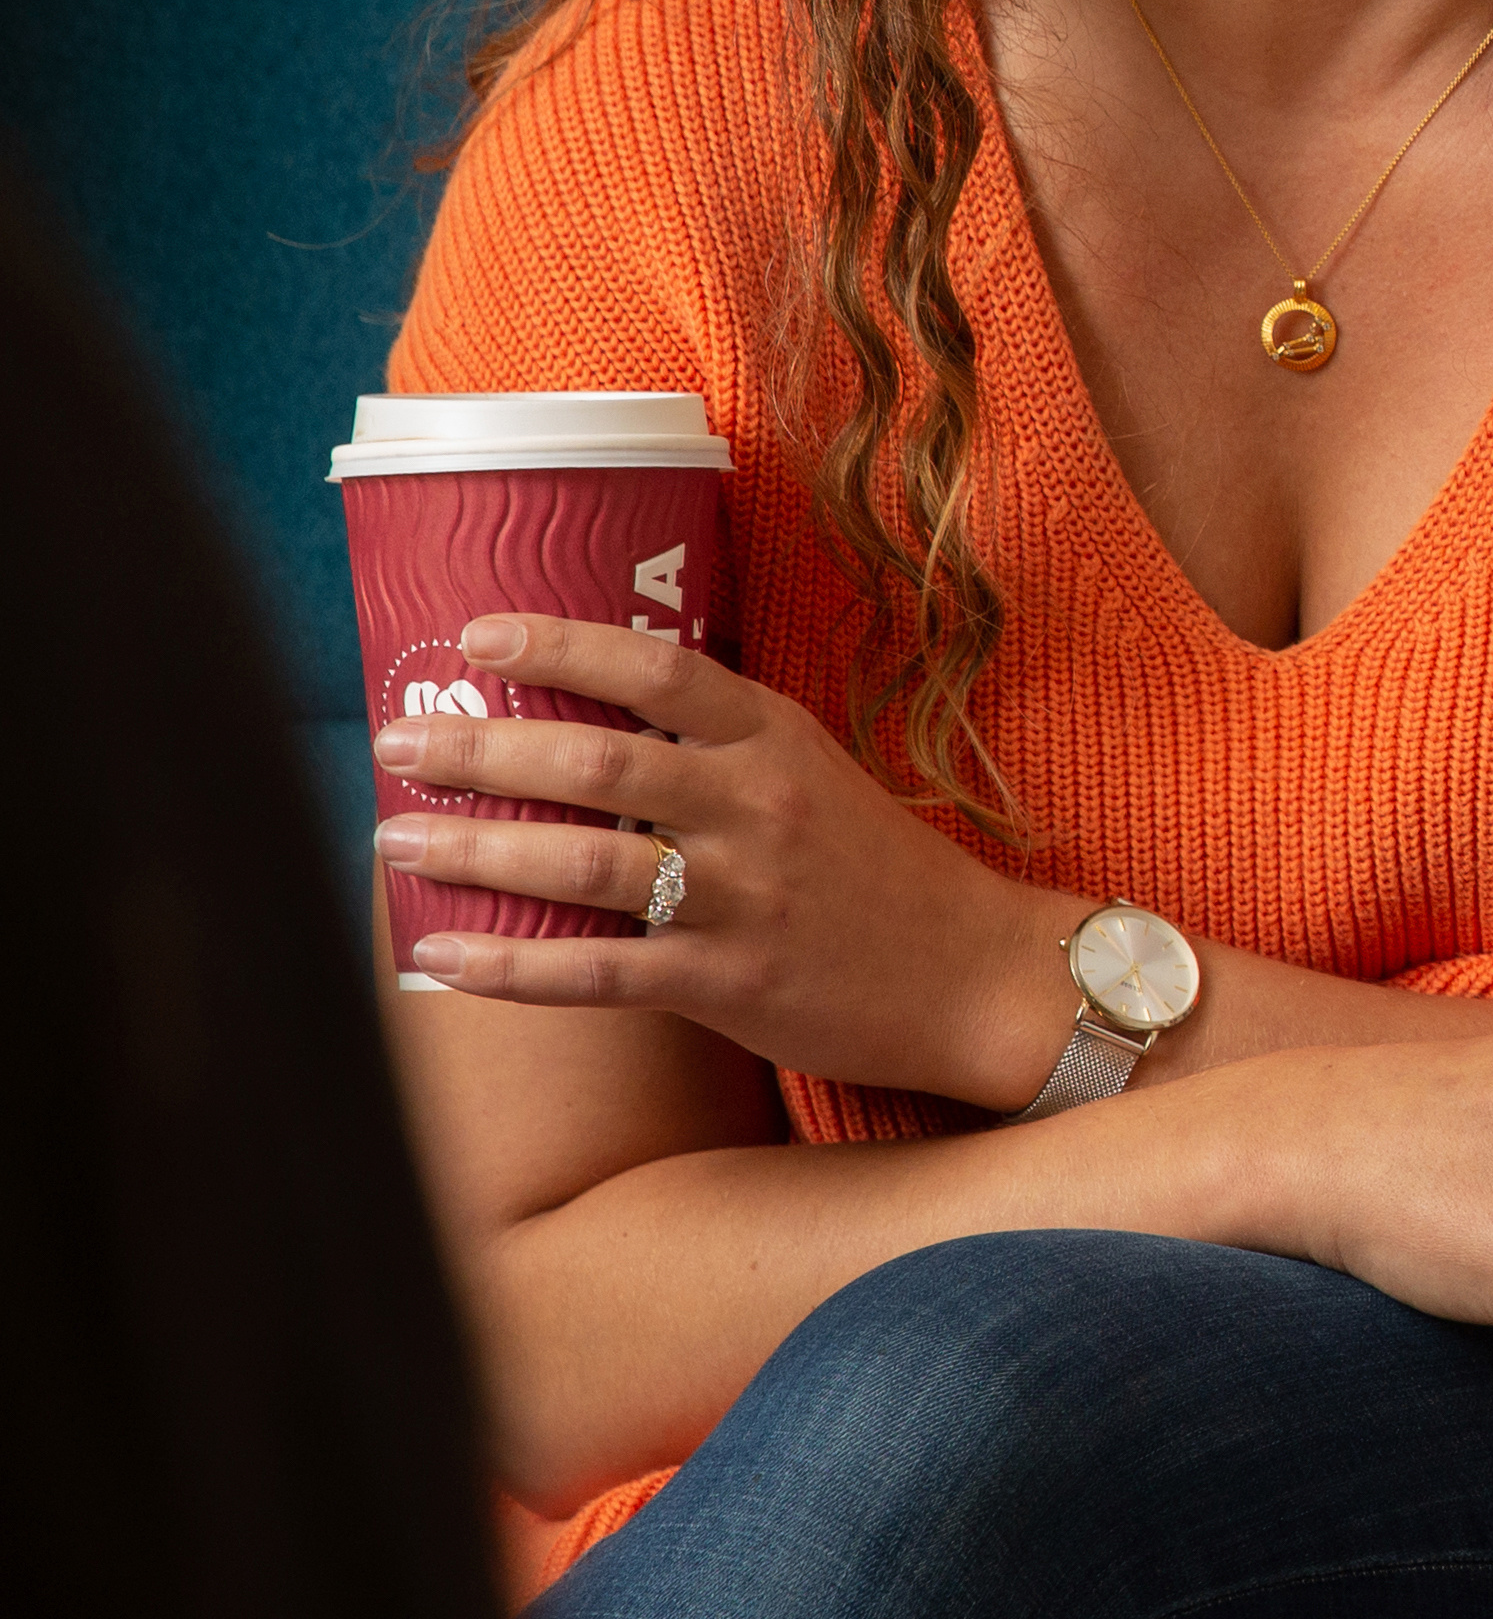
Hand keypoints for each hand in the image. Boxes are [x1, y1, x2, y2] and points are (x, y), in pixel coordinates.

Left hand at [371, 611, 1064, 1104]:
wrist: (973, 972)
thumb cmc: (876, 869)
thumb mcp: (812, 776)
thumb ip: (715, 751)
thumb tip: (583, 728)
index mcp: (775, 739)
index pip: (658, 671)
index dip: (561, 646)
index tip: (475, 636)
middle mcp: (757, 807)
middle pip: (598, 764)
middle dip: (482, 748)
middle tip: (397, 740)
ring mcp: (744, 896)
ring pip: (586, 864)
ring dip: (477, 848)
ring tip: (394, 837)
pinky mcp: (731, 982)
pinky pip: (600, 972)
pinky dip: (512, 966)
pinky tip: (443, 955)